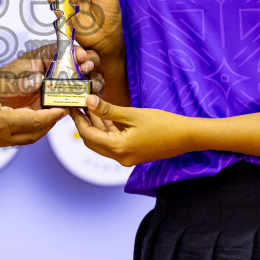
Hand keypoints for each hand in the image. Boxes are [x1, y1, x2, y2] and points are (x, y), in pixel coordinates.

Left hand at [0, 43, 97, 109]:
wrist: (2, 101)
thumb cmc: (6, 82)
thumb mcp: (12, 76)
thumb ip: (24, 78)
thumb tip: (38, 80)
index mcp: (47, 56)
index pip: (65, 48)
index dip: (76, 51)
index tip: (81, 57)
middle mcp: (58, 68)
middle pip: (82, 61)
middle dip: (90, 64)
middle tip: (87, 69)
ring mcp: (63, 84)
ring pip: (86, 79)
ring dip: (93, 81)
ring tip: (93, 86)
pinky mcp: (64, 100)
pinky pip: (81, 98)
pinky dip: (89, 98)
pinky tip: (92, 100)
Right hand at [0, 88, 67, 151]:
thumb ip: (13, 83)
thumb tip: (38, 80)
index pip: (36, 122)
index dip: (53, 114)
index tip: (66, 106)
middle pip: (32, 135)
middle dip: (48, 123)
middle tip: (58, 108)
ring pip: (19, 139)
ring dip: (33, 127)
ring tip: (41, 110)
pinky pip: (6, 139)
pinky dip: (17, 128)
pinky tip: (17, 114)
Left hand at [72, 94, 199, 166]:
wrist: (187, 137)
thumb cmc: (164, 124)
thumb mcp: (133, 114)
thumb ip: (109, 110)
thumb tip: (89, 101)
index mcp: (118, 148)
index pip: (88, 135)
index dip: (78, 120)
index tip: (72, 105)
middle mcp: (120, 157)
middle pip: (92, 141)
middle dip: (84, 124)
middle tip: (77, 106)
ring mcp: (126, 158)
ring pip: (103, 142)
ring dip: (96, 127)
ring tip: (89, 107)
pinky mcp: (133, 154)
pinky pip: (113, 143)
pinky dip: (107, 131)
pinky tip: (105, 116)